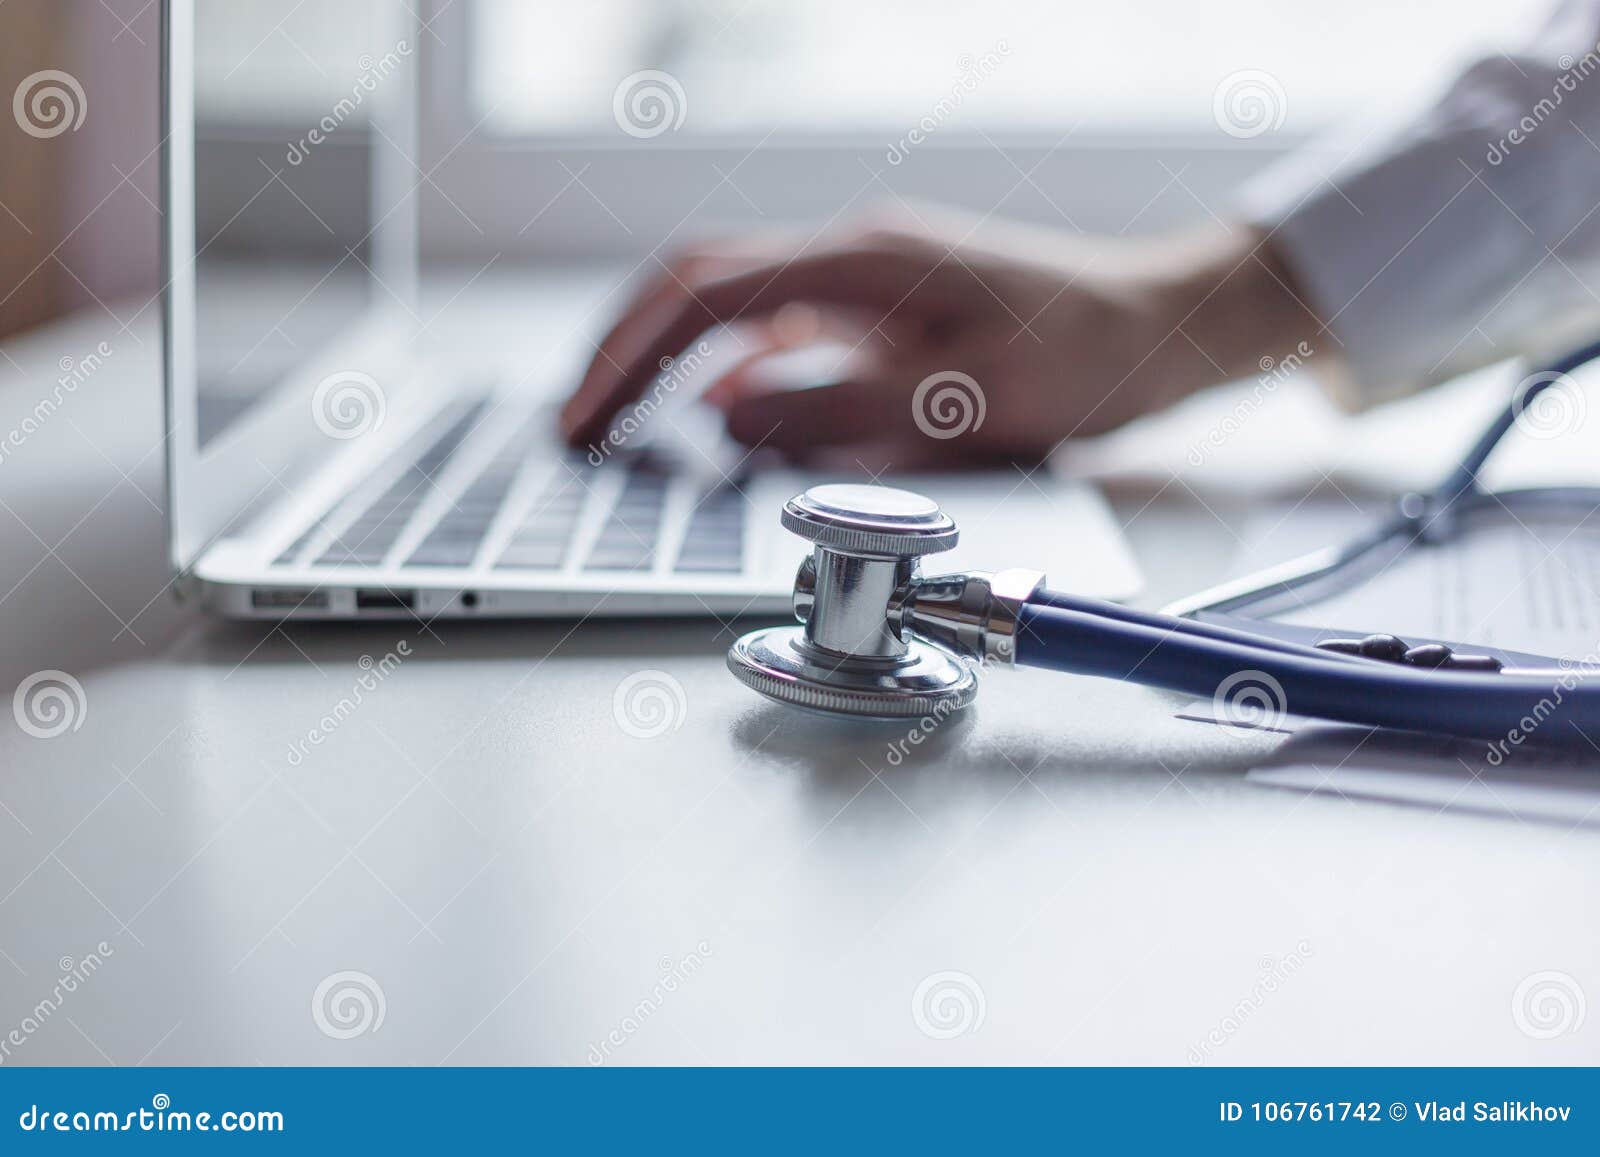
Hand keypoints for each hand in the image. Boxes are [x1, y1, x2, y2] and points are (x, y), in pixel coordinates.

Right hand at [560, 207, 1313, 464]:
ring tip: (612, 422)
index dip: (630, 357)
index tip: (584, 418)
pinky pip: (776, 336)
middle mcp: (850, 258)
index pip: (705, 294)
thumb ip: (844, 408)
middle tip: (573, 421)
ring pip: (727, 307)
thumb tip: (729, 420)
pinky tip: (708, 417)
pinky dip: (723, 374)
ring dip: (662, 359)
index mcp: (863, 260)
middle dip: (621, 349)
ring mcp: (862, 285)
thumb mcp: (968, 397)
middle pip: (695, 283)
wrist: (1162, 325)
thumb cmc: (1086, 353)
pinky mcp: (879, 316)